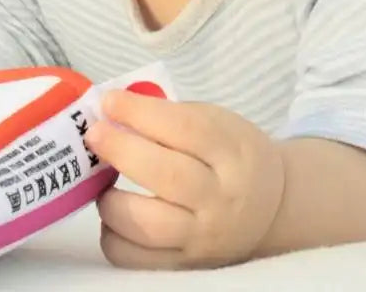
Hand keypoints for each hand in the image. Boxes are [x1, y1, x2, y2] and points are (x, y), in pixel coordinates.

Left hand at [83, 88, 285, 269]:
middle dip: (121, 150)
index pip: (186, 129)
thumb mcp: (219, 125)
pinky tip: (115, 215)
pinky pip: (134, 258)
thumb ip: (171, 116)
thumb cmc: (233, 157)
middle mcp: (221, 199)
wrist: (270, 210)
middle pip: (166, 175)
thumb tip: (112, 109)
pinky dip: (113, 235)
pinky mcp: (183, 264)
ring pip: (146, 225)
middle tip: (94, 135)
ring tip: (103, 183)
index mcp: (234, 154)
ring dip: (111, 200)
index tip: (110, 101)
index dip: (141, 113)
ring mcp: (202, 237)